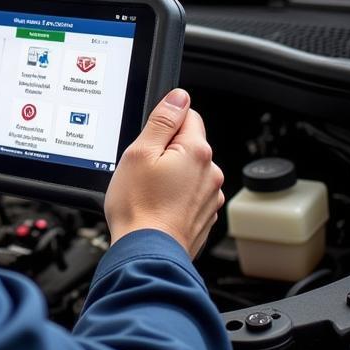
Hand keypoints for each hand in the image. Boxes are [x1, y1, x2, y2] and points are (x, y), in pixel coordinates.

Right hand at [104, 89, 224, 258]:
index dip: (164, 124)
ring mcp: (210, 196)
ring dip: (171, 175)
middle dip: (166, 151)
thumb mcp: (139, 152)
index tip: (149, 142)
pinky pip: (189, 194)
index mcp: (196, 151)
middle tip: (144, 169)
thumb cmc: (138, 205)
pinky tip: (157, 206)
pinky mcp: (205, 215)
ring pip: (188, 170)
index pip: (187, 115)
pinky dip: (175, 196)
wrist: (147, 251)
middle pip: (188, 144)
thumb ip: (162, 121)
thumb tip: (179, 97)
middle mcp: (211, 172)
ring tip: (149, 192)